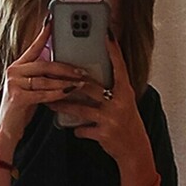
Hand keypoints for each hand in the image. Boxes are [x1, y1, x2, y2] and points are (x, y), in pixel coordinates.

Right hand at [0, 15, 90, 143]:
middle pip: (45, 64)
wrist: (7, 130)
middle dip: (66, 68)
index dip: (44, 35)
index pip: (34, 47)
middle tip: (82, 70)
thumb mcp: (32, 88)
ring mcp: (14, 83)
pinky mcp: (17, 97)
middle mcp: (14, 71)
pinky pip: (43, 94)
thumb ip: (42, 77)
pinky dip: (57, 94)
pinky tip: (68, 92)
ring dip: (66, 82)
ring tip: (81, 83)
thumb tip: (63, 68)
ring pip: (46, 80)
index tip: (52, 22)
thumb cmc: (22, 109)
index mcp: (18, 66)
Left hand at [65, 32, 151, 178]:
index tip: (106, 34)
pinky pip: (83, 129)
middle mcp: (120, 103)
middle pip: (91, 87)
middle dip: (70, 83)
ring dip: (64, 106)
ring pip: (81, 108)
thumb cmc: (126, 125)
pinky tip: (73, 130)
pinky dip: (77, 130)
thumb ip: (111, 90)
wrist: (135, 151)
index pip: (119, 67)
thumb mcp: (124, 104)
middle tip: (54, 75)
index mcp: (126, 92)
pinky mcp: (104, 134)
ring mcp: (112, 118)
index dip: (113, 51)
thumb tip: (90, 77)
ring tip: (51, 103)